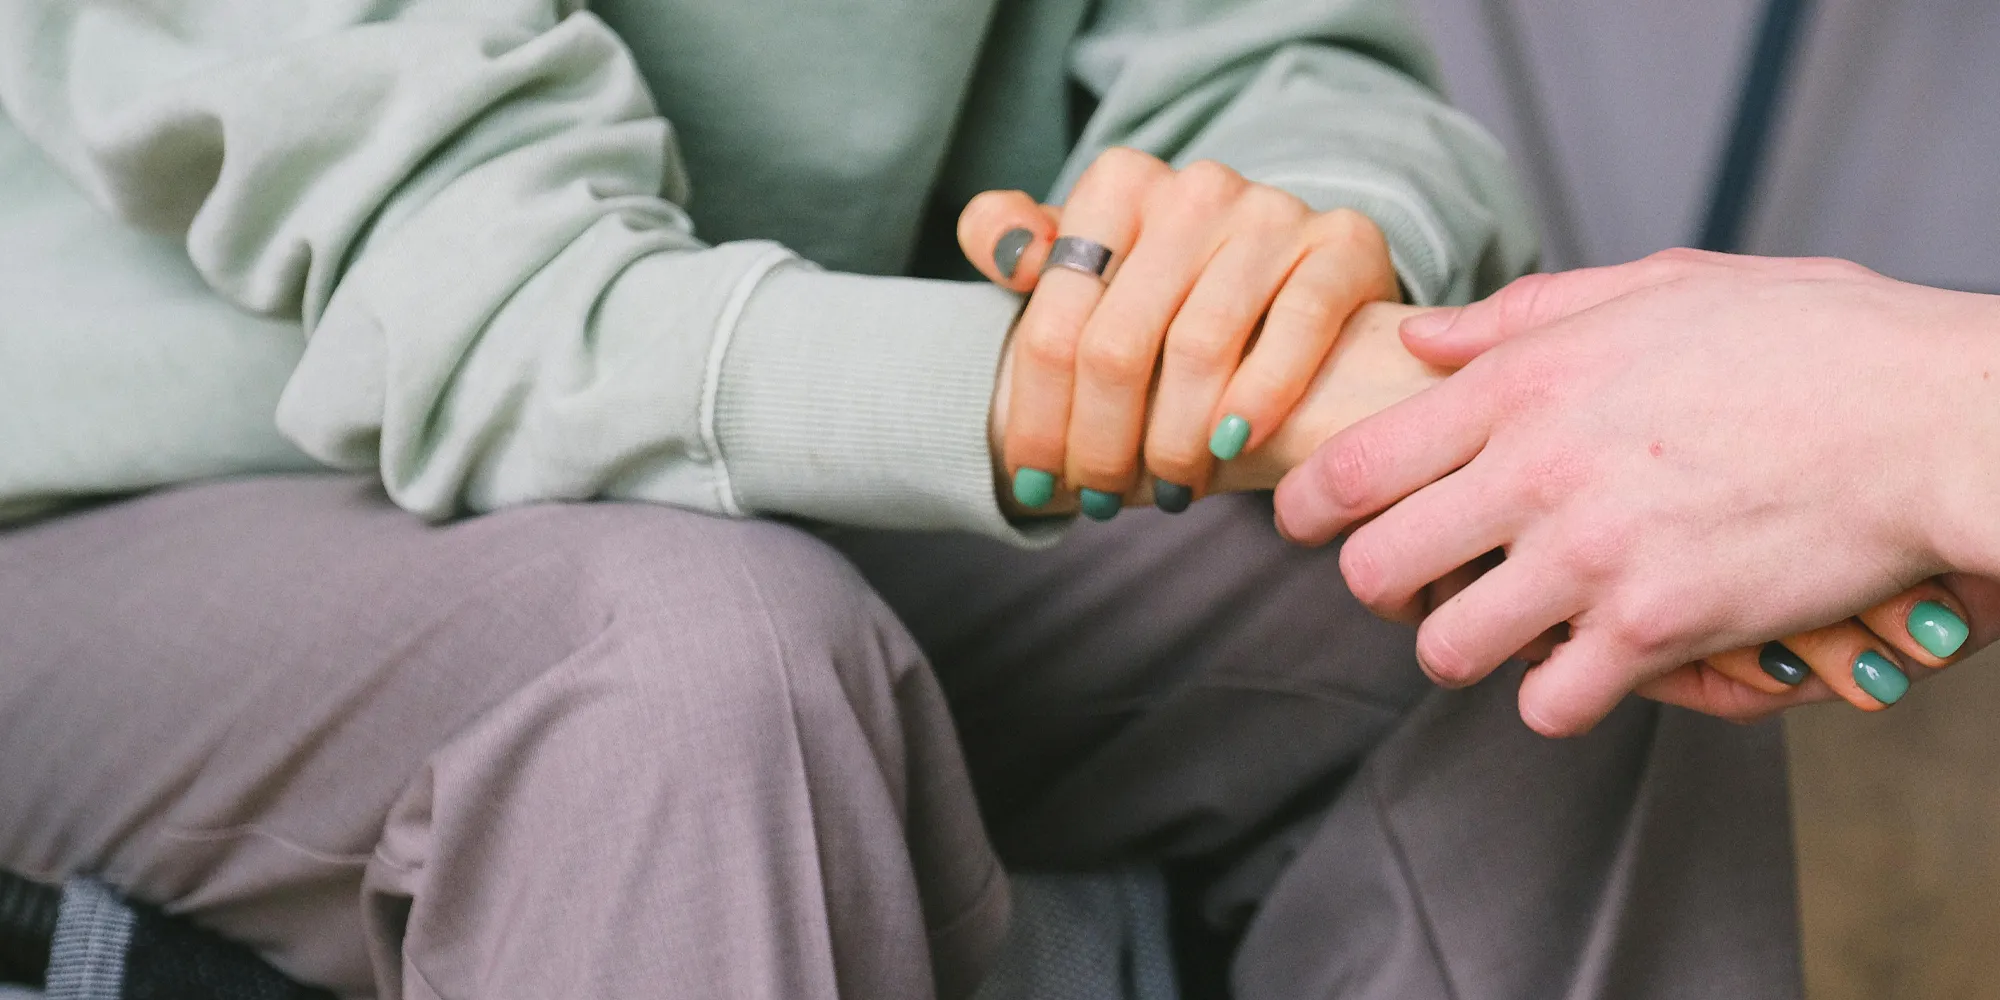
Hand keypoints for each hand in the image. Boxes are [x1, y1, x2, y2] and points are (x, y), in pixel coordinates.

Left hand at [960, 147, 1398, 517]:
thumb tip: (1003, 247)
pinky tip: (1232, 448)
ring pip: (1199, 348)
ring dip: (1175, 442)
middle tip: (1101, 501)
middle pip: (1118, 345)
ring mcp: (1272, 212)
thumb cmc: (1171, 296)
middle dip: (1101, 443)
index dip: (1037, 416)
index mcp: (1118, 185)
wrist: (1299, 284)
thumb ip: (1021, 245)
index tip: (1032, 482)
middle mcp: (1195, 187)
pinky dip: (1260, 398)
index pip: (1055, 322)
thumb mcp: (1089, 267)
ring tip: (1169, 490)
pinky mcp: (1343, 242)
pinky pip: (1297, 326)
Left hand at [1271, 249, 1999, 734]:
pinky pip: (1549, 703)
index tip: (1303, 525)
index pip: (1352, 463)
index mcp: (1524, 382)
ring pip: (1446, 649)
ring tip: (1503, 628)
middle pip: (1373, 569)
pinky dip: (1557, 695)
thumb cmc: (1808, 341)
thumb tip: (1426, 339)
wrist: (1932, 416)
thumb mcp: (1660, 286)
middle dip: (1378, 587)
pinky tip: (1585, 664)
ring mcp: (1591, 556)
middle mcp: (1536, 470)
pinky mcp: (1656, 629)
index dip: (1303, 508)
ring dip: (1464, 648)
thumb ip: (1526, 316)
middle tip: (1413, 584)